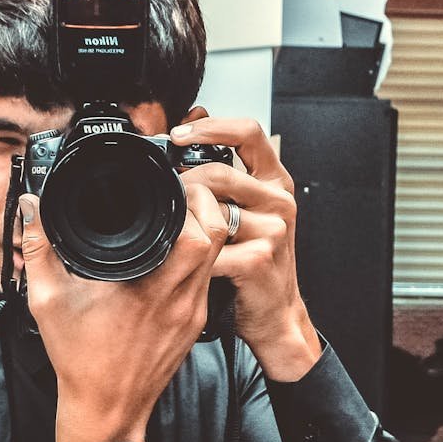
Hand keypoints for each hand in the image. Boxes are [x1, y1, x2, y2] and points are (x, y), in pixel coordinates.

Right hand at [19, 187, 228, 441]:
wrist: (106, 410)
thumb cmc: (79, 360)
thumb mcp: (47, 300)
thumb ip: (39, 248)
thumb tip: (31, 206)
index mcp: (149, 288)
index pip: (197, 232)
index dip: (190, 200)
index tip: (169, 185)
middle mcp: (180, 298)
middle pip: (219, 235)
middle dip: (204, 204)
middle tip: (179, 191)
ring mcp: (192, 312)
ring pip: (220, 255)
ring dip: (206, 228)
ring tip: (178, 214)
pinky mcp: (195, 323)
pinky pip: (209, 276)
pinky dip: (201, 255)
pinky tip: (176, 250)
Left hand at [173, 110, 321, 380]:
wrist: (274, 314)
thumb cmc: (252, 261)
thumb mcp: (245, 211)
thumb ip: (224, 176)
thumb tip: (186, 132)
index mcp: (275, 181)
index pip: (248, 132)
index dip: (210, 128)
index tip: (177, 134)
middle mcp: (279, 200)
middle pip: (219, 172)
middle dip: (182, 184)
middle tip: (163, 197)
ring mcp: (273, 229)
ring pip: (211, 208)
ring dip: (184, 220)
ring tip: (173, 233)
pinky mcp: (259, 258)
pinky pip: (209, 248)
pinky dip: (190, 256)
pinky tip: (184, 262)